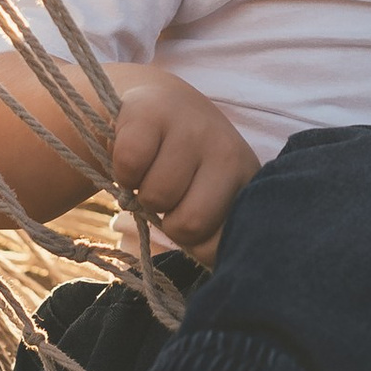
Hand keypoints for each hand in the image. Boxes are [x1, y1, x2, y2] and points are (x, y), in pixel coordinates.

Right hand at [106, 70, 256, 258]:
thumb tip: (213, 266)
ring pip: (156, 196)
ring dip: (143, 194)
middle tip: (170, 198)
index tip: (191, 220)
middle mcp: (227, 150)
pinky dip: (122, 172)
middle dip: (169, 221)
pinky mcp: (150, 113)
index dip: (197, 244)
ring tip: (153, 173)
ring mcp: (191, 128)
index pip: (221, 243)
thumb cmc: (187, 167)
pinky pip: (129, 167)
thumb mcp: (212, 197)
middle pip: (189, 223)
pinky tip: (137, 157)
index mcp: (247, 178)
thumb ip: (216, 234)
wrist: (161, 104)